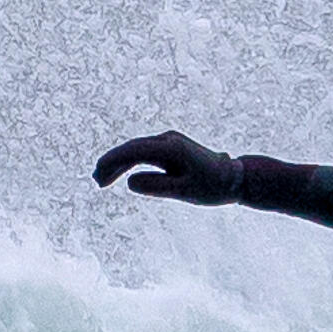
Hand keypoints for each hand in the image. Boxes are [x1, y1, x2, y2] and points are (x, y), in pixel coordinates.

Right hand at [93, 130, 242, 204]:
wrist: (236, 178)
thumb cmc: (214, 187)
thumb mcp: (186, 192)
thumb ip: (158, 187)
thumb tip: (130, 182)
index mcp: (171, 148)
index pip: (134, 152)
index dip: (113, 163)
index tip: (99, 177)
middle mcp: (168, 140)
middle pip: (131, 148)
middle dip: (111, 163)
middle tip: (96, 181)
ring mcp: (169, 142)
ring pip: (136, 150)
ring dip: (119, 163)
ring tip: (102, 180)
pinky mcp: (170, 148)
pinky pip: (144, 153)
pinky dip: (131, 162)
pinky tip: (121, 174)